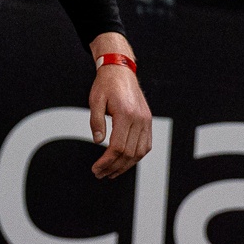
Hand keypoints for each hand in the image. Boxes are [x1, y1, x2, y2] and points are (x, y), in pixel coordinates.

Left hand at [88, 53, 152, 178]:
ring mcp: (146, 120)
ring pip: (140, 152)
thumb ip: (96, 121)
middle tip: (100, 174)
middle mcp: (139, 119)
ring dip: (126, 166)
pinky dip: (136, 156)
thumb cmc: (106, 84)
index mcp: (126, 114)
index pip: (117, 147)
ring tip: (112, 173)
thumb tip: (98, 142)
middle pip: (129, 153)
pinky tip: (125, 162)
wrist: (120, 69)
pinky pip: (146, 145)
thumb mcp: (95, 100)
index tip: (96, 169)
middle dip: (114, 167)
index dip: (106, 161)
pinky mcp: (148, 120)